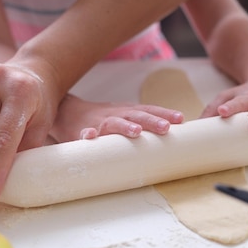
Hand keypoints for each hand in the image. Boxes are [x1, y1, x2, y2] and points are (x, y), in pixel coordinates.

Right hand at [51, 95, 183, 140]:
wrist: (67, 112)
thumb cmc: (101, 118)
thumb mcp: (123, 117)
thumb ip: (141, 124)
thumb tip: (170, 137)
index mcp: (127, 112)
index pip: (148, 110)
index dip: (164, 114)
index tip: (180, 119)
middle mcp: (116, 115)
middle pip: (136, 116)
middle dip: (152, 121)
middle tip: (166, 128)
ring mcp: (98, 123)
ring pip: (113, 124)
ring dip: (125, 127)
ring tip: (136, 132)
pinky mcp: (79, 132)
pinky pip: (83, 134)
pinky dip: (86, 135)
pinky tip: (89, 136)